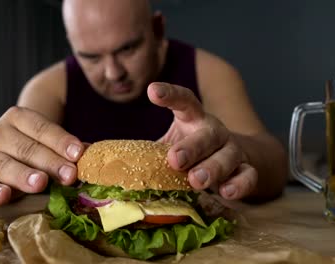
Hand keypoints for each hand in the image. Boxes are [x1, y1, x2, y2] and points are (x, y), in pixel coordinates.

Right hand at [0, 106, 83, 205]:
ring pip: (5, 164)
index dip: (61, 141)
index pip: (42, 128)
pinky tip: (4, 196)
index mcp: (19, 118)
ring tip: (40, 183)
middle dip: (50, 162)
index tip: (78, 154)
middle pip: (27, 148)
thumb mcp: (46, 144)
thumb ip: (66, 149)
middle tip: (69, 175)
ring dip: (23, 175)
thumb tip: (91, 154)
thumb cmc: (26, 151)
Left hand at [147, 82, 257, 199]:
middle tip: (174, 160)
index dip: (171, 94)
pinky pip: (248, 176)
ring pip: (228, 154)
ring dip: (213, 167)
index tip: (153, 91)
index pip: (185, 100)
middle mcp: (214, 131)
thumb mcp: (165, 145)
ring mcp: (233, 149)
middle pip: (207, 133)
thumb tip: (85, 153)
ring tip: (196, 180)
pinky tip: (227, 192)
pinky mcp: (246, 170)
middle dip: (192, 147)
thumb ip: (137, 149)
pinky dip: (240, 184)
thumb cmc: (191, 151)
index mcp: (193, 119)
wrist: (234, 161)